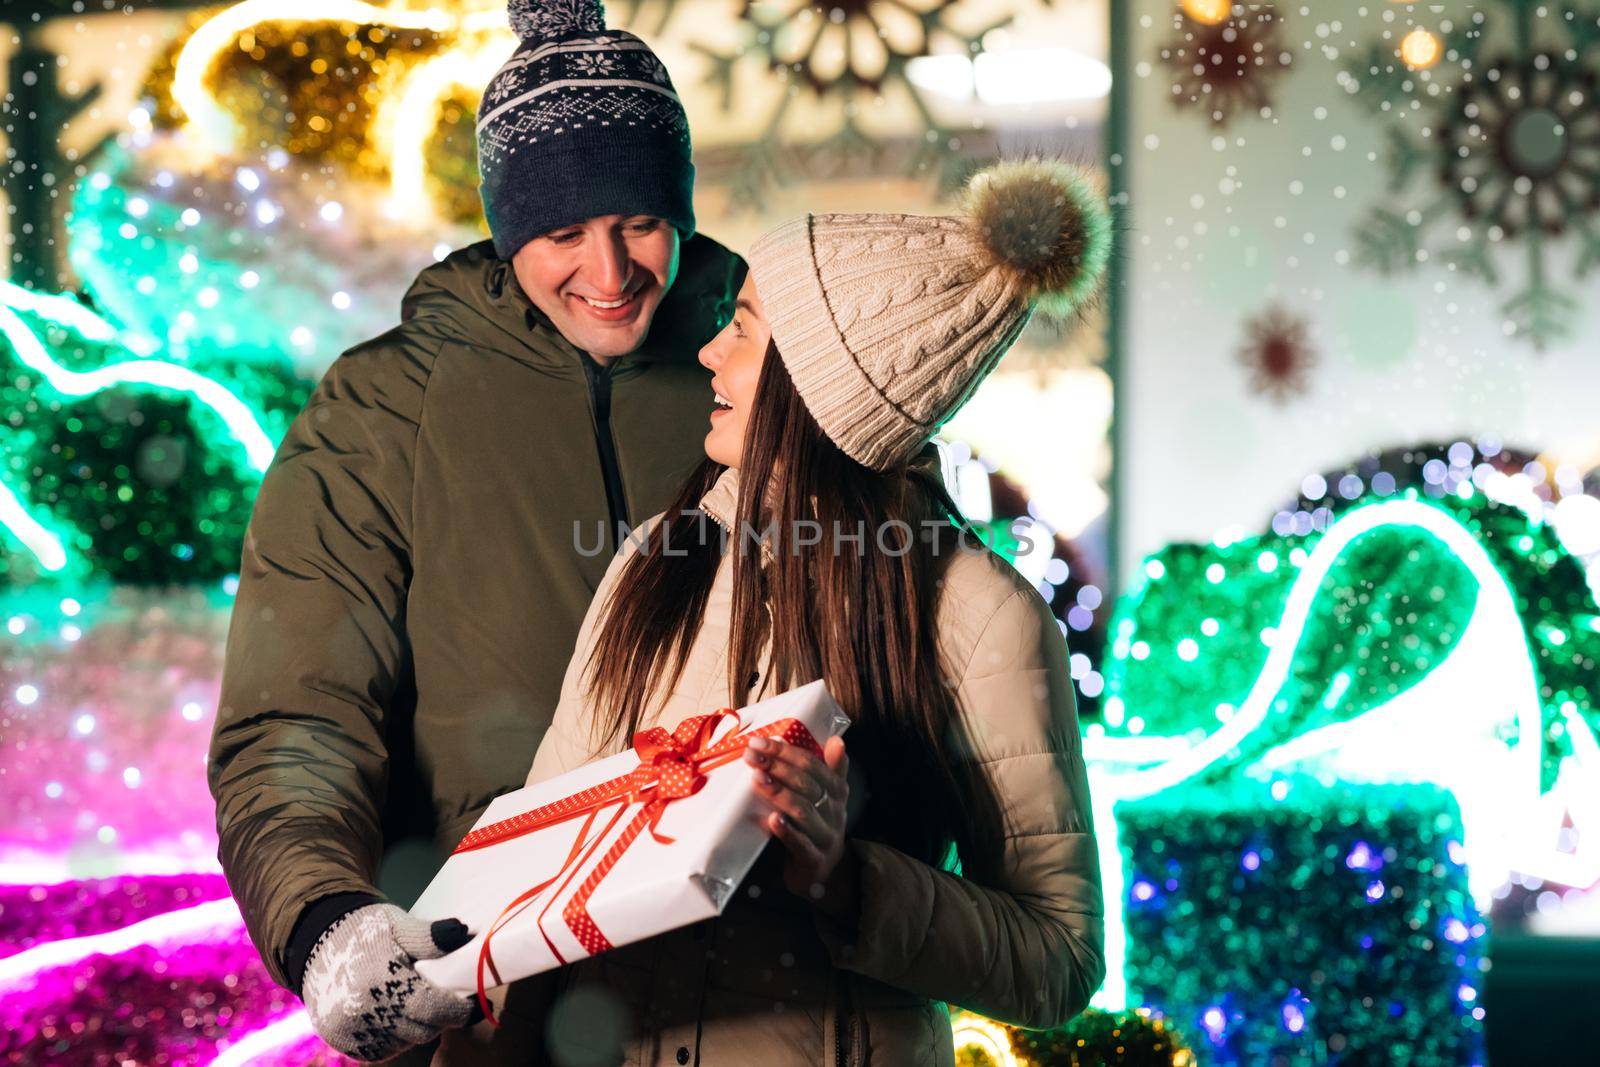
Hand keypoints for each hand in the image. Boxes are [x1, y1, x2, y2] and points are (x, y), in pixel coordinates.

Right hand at [300, 902, 477, 1061]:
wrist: (314, 942)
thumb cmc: (364, 930)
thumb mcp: (398, 925)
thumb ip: (429, 936)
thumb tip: (463, 934)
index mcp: (380, 978)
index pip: (433, 1008)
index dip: (460, 1011)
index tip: (476, 1005)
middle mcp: (362, 1010)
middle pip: (422, 1030)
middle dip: (441, 1018)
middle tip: (450, 1003)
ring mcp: (350, 1030)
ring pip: (403, 1044)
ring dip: (417, 1029)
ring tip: (420, 1005)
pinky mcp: (341, 1041)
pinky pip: (380, 1051)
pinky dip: (394, 1038)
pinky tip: (397, 1016)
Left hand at [746, 733, 849, 899]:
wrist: (821, 874)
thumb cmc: (816, 827)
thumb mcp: (826, 798)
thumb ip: (829, 769)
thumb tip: (838, 739)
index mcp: (837, 792)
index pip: (813, 765)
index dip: (786, 752)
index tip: (759, 742)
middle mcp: (835, 812)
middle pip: (806, 784)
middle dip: (776, 767)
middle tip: (751, 756)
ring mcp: (826, 837)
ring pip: (803, 811)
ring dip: (779, 793)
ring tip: (757, 779)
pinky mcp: (815, 860)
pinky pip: (801, 845)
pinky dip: (787, 831)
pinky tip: (771, 820)